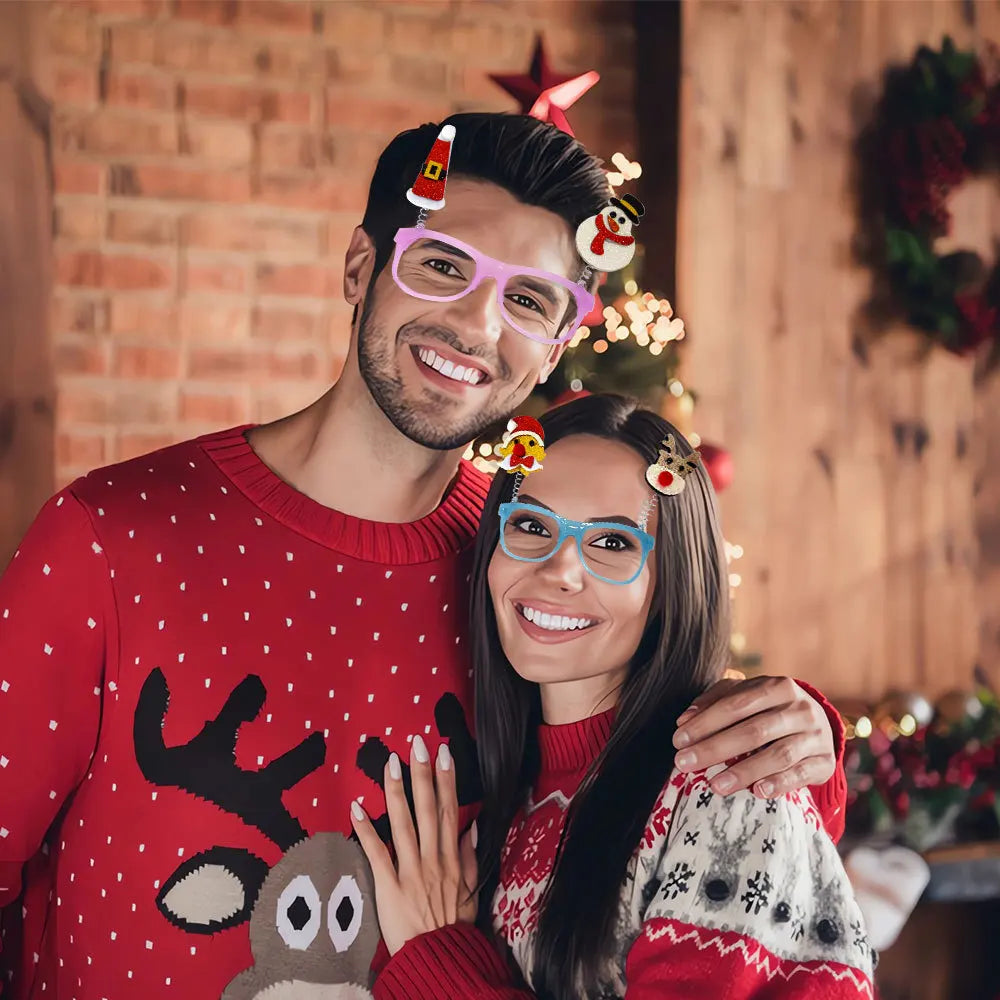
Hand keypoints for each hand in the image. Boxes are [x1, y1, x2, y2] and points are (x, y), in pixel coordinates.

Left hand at [350, 734, 477, 955]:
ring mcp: (411, 871)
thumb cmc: (453, 926)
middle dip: (423, 774)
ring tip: (390, 762)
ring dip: (396, 791)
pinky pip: (377, 854)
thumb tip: (473, 827)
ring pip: (403, 824)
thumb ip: (469, 858)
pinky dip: (366, 831)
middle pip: (428, 809)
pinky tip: (356, 808)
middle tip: (418, 744)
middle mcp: (433, 858)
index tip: (444, 754)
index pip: (450, 811)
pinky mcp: (390, 887)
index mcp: (451, 858)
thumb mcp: (471, 891)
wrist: (438, 960)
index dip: (447, 780)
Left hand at [672, 675, 834, 797]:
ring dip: (744, 771)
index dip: (705, 722)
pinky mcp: (824, 762)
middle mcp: (800, 709)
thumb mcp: (746, 697)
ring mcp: (816, 736)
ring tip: (715, 785)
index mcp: (778, 687)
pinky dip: (779, 783)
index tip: (679, 741)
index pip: (736, 704)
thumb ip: (715, 702)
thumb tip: (684, 720)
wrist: (818, 727)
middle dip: (715, 748)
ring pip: (778, 754)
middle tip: (685, 763)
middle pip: (754, 730)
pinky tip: (757, 792)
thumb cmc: (771, 710)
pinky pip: (801, 774)